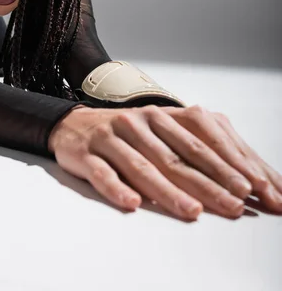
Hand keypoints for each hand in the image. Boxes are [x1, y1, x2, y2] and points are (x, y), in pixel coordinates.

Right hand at [48, 104, 281, 218]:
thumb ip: (193, 150)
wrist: (72, 124)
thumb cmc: (126, 132)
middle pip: (177, 156)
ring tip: (192, 212)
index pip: (201, 139)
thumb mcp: (160, 132)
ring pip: (143, 166)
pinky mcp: (87, 154)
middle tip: (234, 205)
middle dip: (210, 183)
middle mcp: (139, 121)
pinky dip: (117, 188)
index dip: (229, 163)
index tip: (255, 188)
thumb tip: (242, 179)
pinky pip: (103, 173)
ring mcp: (112, 136)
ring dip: (169, 192)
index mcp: (163, 115)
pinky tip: (132, 204)